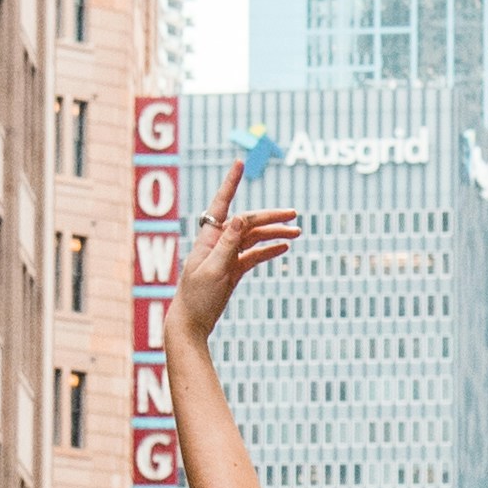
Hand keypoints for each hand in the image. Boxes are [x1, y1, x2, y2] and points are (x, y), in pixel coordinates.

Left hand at [175, 159, 298, 341]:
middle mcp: (217, 243)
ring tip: (297, 234)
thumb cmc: (197, 298)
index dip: (231, 183)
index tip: (240, 163)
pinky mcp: (232, 270)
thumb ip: (228, 243)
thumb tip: (239, 216)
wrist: (191, 324)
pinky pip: (253, 255)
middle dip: (269, 217)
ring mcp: (225, 256)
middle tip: (293, 215)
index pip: (221, 204)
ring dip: (274, 235)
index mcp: (208, 239)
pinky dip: (268, 251)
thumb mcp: (214, 270)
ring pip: (253, 239)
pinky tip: (283, 249)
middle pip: (246, 223)